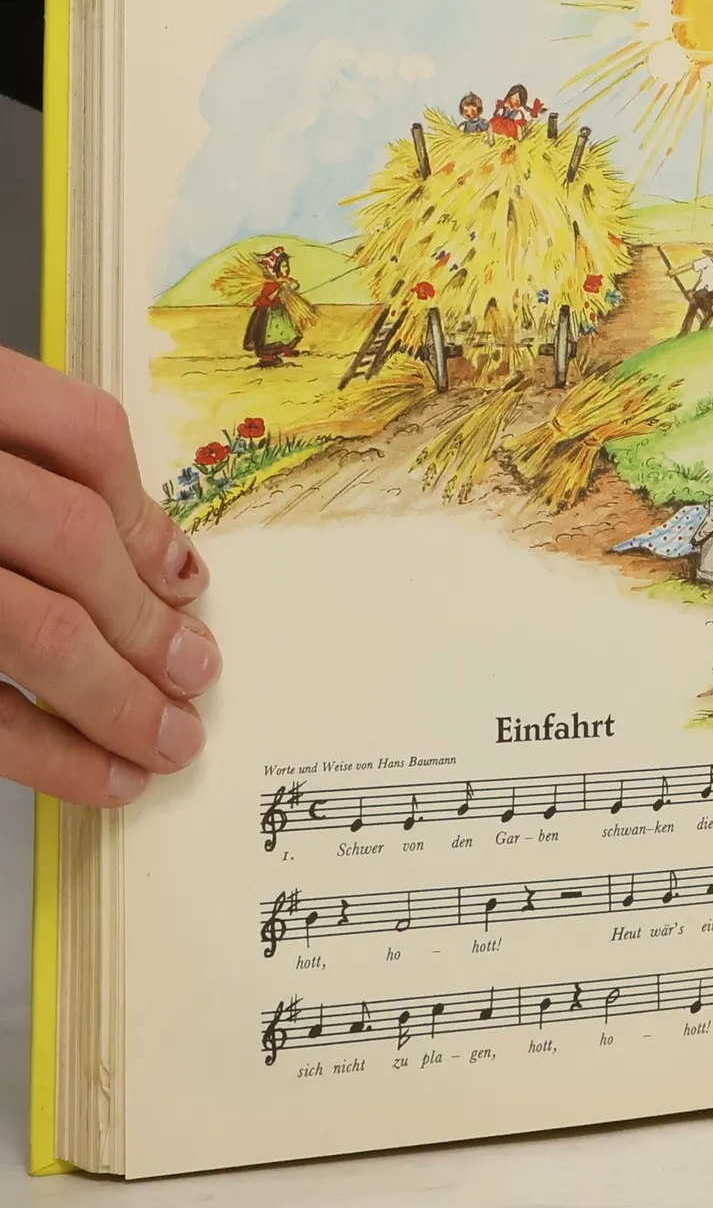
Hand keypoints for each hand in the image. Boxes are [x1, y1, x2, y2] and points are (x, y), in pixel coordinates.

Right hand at [0, 349, 216, 805]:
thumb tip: (153, 559)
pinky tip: (97, 776)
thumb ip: (20, 468)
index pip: (78, 431)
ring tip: (166, 740)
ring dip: (115, 696)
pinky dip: (48, 750)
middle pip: (67, 537)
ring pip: (33, 626)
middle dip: (144, 619)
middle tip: (196, 674)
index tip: (186, 580)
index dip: (146, 512)